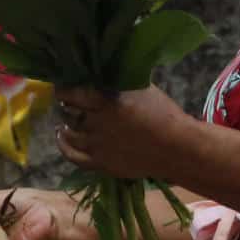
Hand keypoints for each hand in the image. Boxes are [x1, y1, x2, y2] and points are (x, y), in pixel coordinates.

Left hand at [54, 85, 191, 179]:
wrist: (176, 148)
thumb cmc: (163, 114)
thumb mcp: (141, 89)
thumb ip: (119, 84)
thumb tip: (103, 76)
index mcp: (106, 102)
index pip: (72, 93)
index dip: (64, 90)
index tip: (63, 87)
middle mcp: (97, 123)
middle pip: (69, 113)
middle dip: (66, 107)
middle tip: (68, 103)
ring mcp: (97, 145)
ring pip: (69, 134)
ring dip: (64, 125)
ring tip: (64, 121)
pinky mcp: (101, 163)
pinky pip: (74, 157)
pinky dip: (64, 147)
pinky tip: (63, 138)